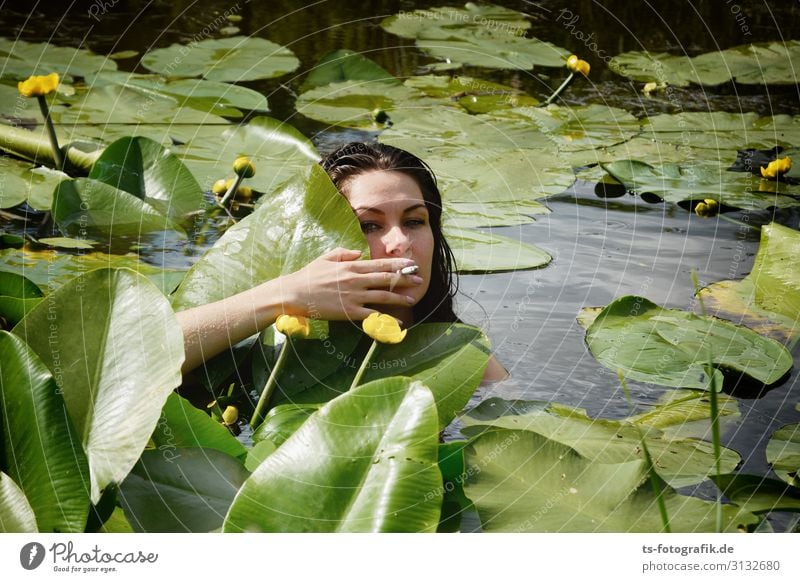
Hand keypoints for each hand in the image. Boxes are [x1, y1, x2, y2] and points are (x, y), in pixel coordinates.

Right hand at [276, 248, 423, 319]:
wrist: (294, 293)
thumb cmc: (309, 275)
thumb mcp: (326, 258)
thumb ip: (344, 253)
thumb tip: (359, 254)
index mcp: (351, 266)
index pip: (380, 264)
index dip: (397, 264)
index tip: (410, 264)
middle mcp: (355, 279)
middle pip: (386, 278)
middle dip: (405, 278)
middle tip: (419, 279)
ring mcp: (353, 296)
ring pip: (382, 296)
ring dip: (399, 297)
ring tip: (412, 299)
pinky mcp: (349, 311)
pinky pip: (372, 315)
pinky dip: (386, 318)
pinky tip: (397, 321)